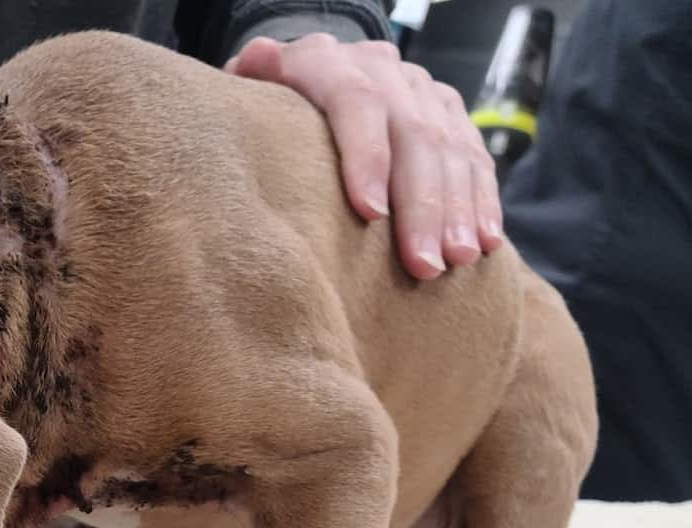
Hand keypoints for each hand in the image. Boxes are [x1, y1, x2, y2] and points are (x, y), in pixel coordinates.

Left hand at [226, 34, 503, 279]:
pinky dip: (482, 199)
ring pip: (450, 147)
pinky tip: (486, 242)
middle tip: (422, 264)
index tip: (370, 214)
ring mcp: (419, 87)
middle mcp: (380, 68)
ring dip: (458, 209)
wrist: (304, 77)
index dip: (367, 156)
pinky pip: (474, 154)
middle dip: (422, 204)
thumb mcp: (245, 96)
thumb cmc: (263, 111)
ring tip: (457, 260)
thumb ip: (249, 83)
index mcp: (325, 60)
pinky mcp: (448, 109)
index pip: (357, 102)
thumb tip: (256, 58)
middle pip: (413, 133)